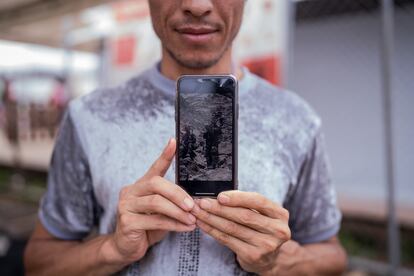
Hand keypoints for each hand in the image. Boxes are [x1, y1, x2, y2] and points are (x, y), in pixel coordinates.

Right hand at [104, 139, 195, 264]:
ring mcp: (126, 205)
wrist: (127, 247)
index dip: (165, 155)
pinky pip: (155, 220)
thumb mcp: (162, 212)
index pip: (155, 167)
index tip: (174, 142)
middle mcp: (131, 191)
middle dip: (178, 194)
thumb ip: (172, 203)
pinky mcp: (126, 221)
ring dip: (178, 211)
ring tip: (192, 219)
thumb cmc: (147, 226)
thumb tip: (195, 201)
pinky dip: (174, 224)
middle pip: (157, 184)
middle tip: (193, 206)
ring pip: (156, 202)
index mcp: (141, 185)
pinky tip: (185, 228)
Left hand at [192, 191, 290, 274]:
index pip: (258, 201)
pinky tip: (203, 224)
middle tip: (202, 202)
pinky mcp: (252, 255)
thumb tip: (220, 196)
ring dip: (212, 219)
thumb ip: (247, 204)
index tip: (220, 196)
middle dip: (219, 208)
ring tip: (198, 212)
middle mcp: (277, 230)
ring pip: (232, 228)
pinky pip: (227, 240)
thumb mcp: (263, 214)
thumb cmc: (262, 229)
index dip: (238, 198)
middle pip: (244, 215)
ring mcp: (266, 245)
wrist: (269, 258)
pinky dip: (212, 231)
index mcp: (280, 214)